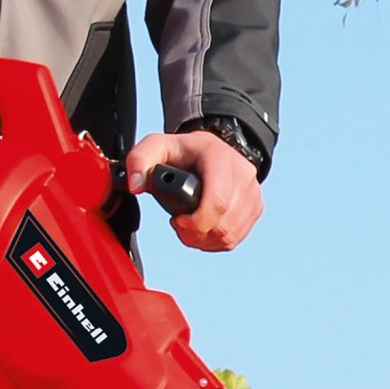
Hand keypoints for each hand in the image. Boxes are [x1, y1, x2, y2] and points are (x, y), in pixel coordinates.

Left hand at [124, 131, 262, 251]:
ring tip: (190, 229)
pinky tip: (204, 232)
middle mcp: (242, 174)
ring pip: (230, 235)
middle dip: (197, 235)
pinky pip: (237, 238)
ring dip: (205, 241)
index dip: (196, 223)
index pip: (216, 202)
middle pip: (223, 224)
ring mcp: (252, 192)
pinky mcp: (255, 207)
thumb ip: (139, 160)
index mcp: (219, 158)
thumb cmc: (184, 151)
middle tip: (181, 228)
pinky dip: (217, 242)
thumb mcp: (157, 146)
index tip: (177, 221)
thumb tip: (134, 185)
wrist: (213, 148)